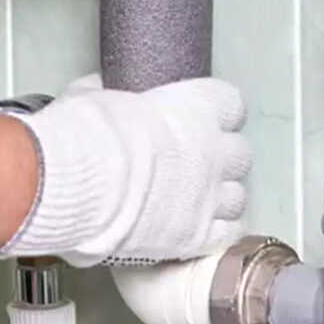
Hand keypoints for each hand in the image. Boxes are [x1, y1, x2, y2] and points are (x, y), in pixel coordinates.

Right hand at [0, 75, 250, 266]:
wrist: (83, 182)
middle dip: (220, 158)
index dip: (217, 112)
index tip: (199, 118)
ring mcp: (210, 196)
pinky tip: (196, 228)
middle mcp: (214, 151)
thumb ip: (107, 91)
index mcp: (196, 108)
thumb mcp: (93, 95)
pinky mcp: (199, 236)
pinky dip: (216, 231)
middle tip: (193, 163)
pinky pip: (227, 233)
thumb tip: (98, 87)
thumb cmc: (89, 131)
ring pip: (238, 196)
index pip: (231, 104)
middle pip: (240, 154)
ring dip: (220, 197)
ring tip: (195, 201)